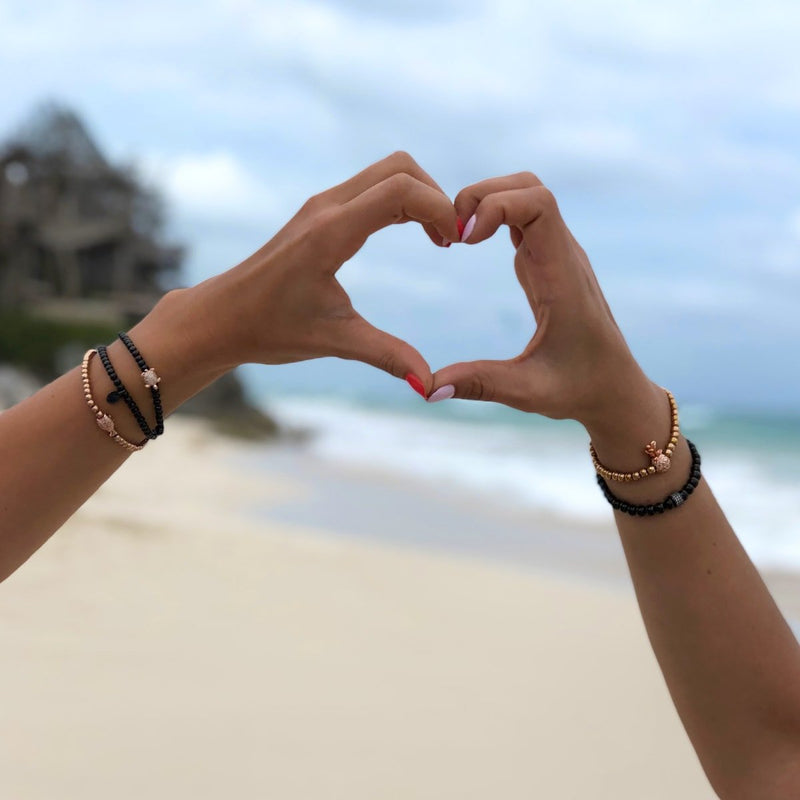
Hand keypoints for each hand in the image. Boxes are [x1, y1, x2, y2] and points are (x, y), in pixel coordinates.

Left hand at [179, 152, 459, 391]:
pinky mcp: (320, 213)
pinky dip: (402, 201)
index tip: (453, 245)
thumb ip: (389, 356)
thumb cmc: (270, 328)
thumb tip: (431, 386)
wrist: (222, 317)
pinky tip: (413, 235)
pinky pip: (372, 187)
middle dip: (436, 197)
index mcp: (331, 233)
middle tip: (450, 241)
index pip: (401, 190)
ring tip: (437, 240)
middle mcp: (327, 208)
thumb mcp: (336, 341)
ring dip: (420, 197)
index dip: (439, 209)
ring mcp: (322, 205)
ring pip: (387, 172)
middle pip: (400, 168)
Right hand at [430, 172, 658, 431]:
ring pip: (525, 197)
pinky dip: (491, 217)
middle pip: (529, 187)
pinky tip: (468, 243)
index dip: (496, 205)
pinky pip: (521, 220)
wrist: (614, 390)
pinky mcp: (546, 263)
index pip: (539, 204)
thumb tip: (427, 388)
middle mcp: (563, 257)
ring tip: (454, 237)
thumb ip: (479, 383)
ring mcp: (556, 256)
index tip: (464, 240)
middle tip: (449, 233)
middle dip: (484, 194)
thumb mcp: (528, 392)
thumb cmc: (579, 389)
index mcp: (563, 278)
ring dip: (486, 202)